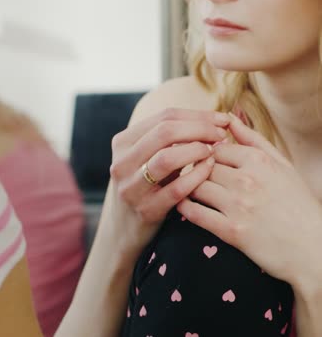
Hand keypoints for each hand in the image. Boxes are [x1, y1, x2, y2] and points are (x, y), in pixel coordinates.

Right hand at [104, 108, 228, 261]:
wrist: (126, 228)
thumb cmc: (148, 185)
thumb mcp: (150, 157)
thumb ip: (173, 138)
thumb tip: (217, 119)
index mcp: (123, 142)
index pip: (164, 117)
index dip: (197, 115)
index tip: (221, 120)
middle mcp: (121, 162)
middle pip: (164, 132)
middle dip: (199, 129)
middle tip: (221, 135)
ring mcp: (131, 187)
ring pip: (167, 158)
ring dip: (196, 151)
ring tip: (214, 152)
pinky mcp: (145, 210)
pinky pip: (177, 189)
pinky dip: (197, 176)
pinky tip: (209, 170)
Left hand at [178, 113, 321, 286]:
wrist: (314, 248)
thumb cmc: (297, 203)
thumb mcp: (281, 164)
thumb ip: (253, 139)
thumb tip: (228, 115)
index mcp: (258, 160)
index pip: (214, 146)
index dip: (205, 153)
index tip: (202, 160)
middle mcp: (247, 180)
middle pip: (202, 164)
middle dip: (195, 168)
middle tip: (191, 173)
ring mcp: (238, 205)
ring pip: (195, 185)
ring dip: (188, 186)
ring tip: (186, 187)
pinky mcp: (232, 231)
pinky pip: (195, 212)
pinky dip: (184, 207)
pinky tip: (183, 204)